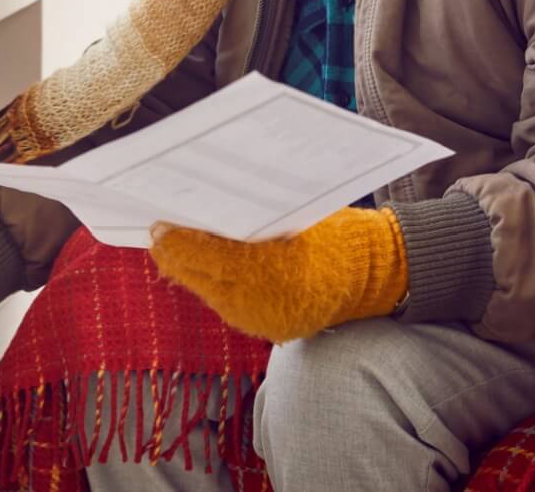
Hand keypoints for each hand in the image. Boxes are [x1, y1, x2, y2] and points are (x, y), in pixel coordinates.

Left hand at [148, 206, 407, 343]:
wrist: (380, 274)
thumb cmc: (341, 234)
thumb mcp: (297, 213)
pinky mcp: (268, 329)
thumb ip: (252, 215)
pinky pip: (225, 302)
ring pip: (208, 291)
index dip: (179, 238)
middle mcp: (266, 302)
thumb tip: (201, 205)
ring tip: (170, 241)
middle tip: (155, 227)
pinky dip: (210, 281)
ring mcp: (265, 320)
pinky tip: (198, 262)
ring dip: (189, 267)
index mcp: (276, 268)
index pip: (210, 254)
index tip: (157, 221)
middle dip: (175, 252)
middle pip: (200, 276)